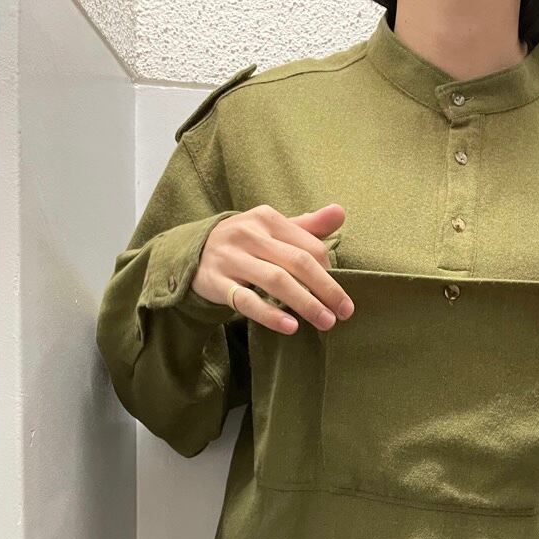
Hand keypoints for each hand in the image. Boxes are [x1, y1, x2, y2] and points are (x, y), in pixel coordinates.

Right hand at [192, 203, 354, 334]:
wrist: (194, 251)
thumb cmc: (246, 243)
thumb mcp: (272, 228)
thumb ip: (307, 225)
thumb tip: (340, 212)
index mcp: (267, 218)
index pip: (309, 246)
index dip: (329, 272)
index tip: (339, 295)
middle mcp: (248, 234)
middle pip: (297, 262)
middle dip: (326, 289)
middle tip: (345, 312)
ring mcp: (231, 258)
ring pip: (275, 281)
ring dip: (305, 303)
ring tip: (326, 323)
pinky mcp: (216, 282)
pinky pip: (247, 301)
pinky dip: (270, 314)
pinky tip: (290, 327)